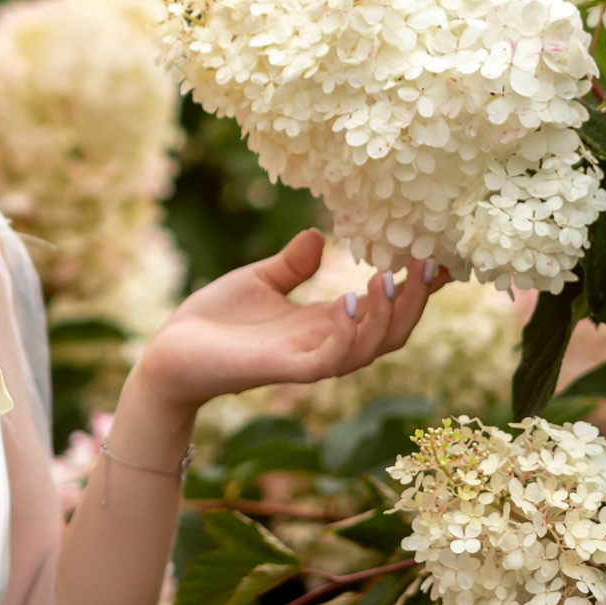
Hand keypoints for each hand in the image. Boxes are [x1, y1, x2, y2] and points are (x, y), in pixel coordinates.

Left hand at [130, 229, 440, 412]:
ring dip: (386, 316)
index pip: (383, 312)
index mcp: (322, 324)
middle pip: (390, 334)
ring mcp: (306, 361)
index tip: (437, 257)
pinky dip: (346, 333)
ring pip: (367, 348)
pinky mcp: (283, 370)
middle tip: (428, 264)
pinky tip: (349, 300)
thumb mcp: (257, 281)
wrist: (168, 354)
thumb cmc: (211, 321)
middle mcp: (323, 345)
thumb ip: (291, 265)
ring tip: (391, 278)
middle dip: (415, 303)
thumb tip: (319, 234)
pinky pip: (329, 359)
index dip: (414, 290)